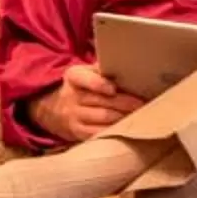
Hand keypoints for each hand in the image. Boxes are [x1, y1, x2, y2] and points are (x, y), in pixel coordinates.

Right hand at [27, 63, 144, 143]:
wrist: (54, 109)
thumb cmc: (81, 88)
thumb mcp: (85, 73)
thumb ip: (102, 69)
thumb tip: (128, 65)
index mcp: (74, 77)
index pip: (83, 79)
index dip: (98, 84)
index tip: (113, 89)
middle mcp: (71, 96)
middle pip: (101, 100)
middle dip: (125, 103)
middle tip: (143, 103)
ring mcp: (73, 116)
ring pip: (103, 117)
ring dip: (124, 116)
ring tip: (140, 114)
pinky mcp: (78, 131)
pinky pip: (100, 132)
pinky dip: (116, 129)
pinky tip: (127, 126)